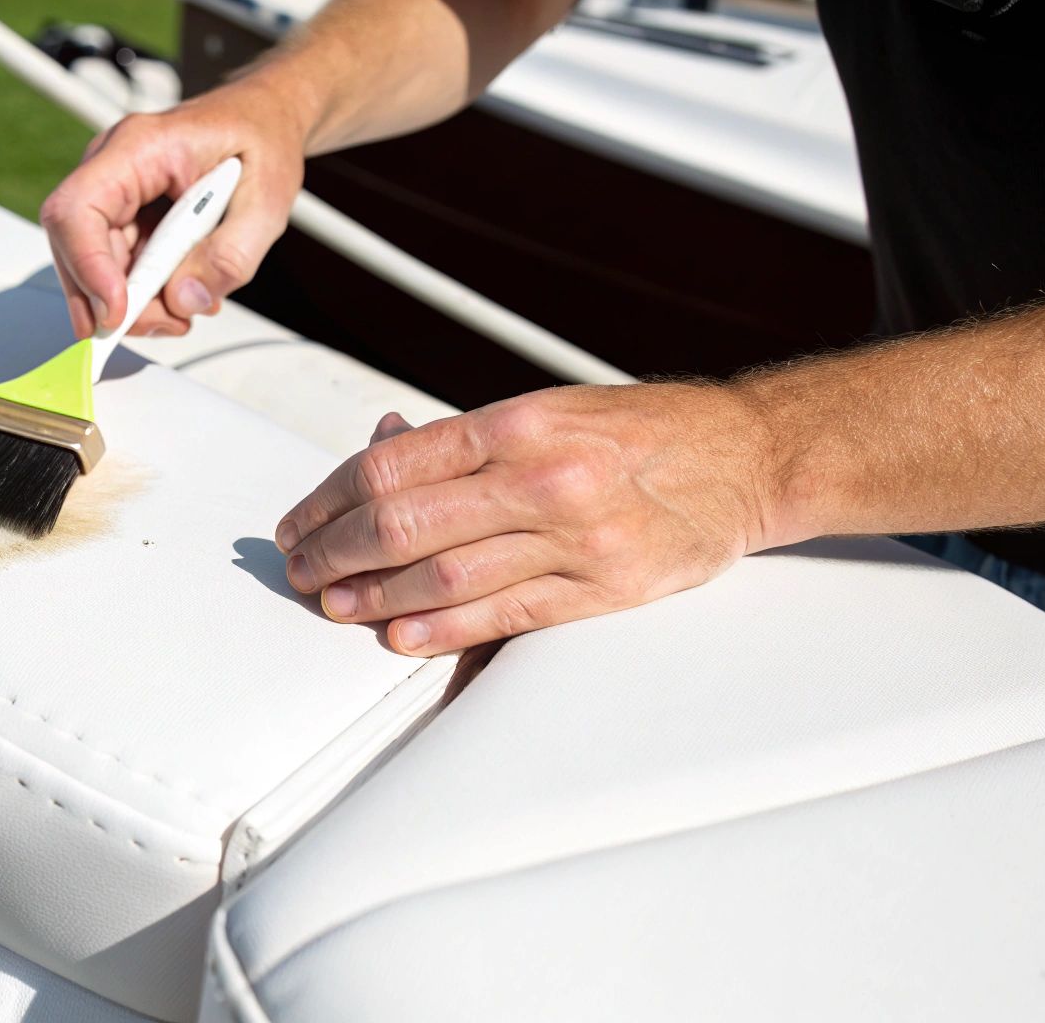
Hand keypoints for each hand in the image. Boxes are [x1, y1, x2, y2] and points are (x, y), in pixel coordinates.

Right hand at [40, 78, 306, 339]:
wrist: (262, 119)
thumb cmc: (261, 139)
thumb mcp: (268, 200)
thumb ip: (231, 254)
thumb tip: (183, 300)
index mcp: (140, 146)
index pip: (78, 209)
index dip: (87, 267)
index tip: (116, 312)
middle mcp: (113, 166)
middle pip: (77, 247)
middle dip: (115, 302)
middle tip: (169, 324)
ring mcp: (114, 193)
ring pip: (94, 266)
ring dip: (134, 304)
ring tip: (184, 313)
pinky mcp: (124, 216)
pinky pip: (116, 266)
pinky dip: (144, 294)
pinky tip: (181, 296)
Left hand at [275, 384, 781, 654]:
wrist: (745, 457)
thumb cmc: (640, 430)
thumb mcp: (549, 409)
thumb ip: (465, 440)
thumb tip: (380, 443)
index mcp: (520, 422)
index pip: (393, 464)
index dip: (328, 498)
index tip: (300, 522)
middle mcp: (543, 476)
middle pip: (404, 522)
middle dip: (335, 551)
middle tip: (301, 569)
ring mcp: (575, 537)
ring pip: (445, 575)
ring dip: (375, 597)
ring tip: (334, 604)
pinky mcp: (604, 590)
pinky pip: (504, 616)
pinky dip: (442, 631)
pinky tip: (398, 635)